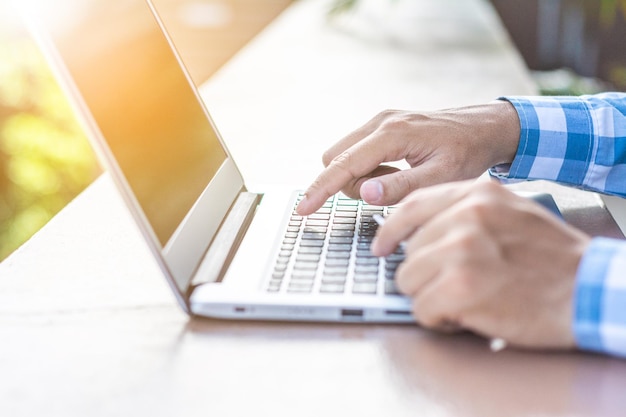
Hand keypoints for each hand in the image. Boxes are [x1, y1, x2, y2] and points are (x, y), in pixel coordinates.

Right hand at [296, 101, 519, 215]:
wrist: (484, 127)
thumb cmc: (468, 153)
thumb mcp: (441, 178)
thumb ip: (401, 187)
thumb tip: (363, 193)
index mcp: (393, 134)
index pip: (344, 164)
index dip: (321, 189)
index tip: (303, 209)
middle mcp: (380, 121)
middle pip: (336, 158)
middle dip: (349, 183)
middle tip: (388, 191)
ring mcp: (380, 120)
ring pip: (344, 155)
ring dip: (361, 176)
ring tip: (399, 179)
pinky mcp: (382, 124)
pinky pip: (357, 150)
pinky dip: (368, 168)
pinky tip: (397, 170)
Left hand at [371, 180, 590, 349]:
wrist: (589, 289)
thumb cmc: (550, 257)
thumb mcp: (509, 213)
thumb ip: (463, 213)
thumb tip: (416, 230)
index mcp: (477, 194)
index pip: (411, 206)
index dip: (390, 230)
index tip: (381, 246)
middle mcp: (466, 216)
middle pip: (408, 250)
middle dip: (424, 275)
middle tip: (454, 285)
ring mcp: (462, 251)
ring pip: (408, 280)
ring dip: (430, 297)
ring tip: (462, 300)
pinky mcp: (461, 288)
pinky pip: (421, 308)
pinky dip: (439, 319)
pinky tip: (466, 315)